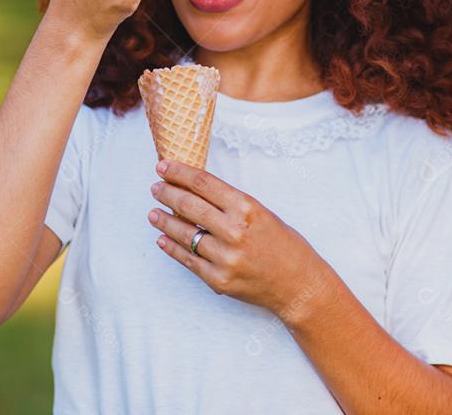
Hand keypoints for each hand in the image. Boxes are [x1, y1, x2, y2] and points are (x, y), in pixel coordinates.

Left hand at [147, 159, 327, 316]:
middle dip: (167, 193)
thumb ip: (231, 204)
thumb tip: (195, 191)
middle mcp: (234, 231)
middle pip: (189, 205)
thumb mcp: (262, 213)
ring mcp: (225, 258)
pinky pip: (188, 260)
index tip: (163, 166)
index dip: (179, 172)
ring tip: (153, 213)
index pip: (204, 183)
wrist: (298, 285)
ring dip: (164, 221)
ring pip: (183, 233)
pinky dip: (172, 248)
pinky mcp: (218, 280)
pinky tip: (163, 239)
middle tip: (156, 188)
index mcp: (247, 208)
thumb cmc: (284, 245)